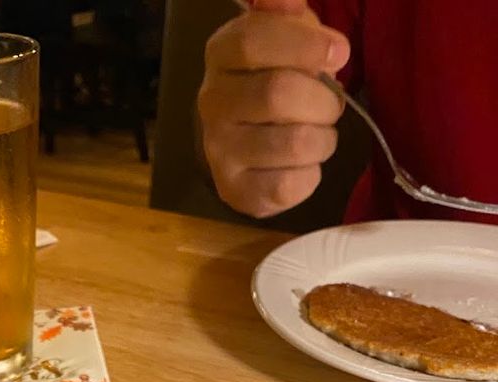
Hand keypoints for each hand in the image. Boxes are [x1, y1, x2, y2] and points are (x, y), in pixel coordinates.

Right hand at [198, 0, 350, 217]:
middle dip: (323, 99)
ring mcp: (220, 151)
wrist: (241, 150)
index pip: (253, 41)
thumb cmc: (271, 82)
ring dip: (323, 138)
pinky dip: (311, 174)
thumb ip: (288, 15)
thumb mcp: (281, 37)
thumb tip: (286, 0)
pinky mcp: (236, 191)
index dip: (304, 44)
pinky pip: (291, 185)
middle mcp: (213, 103)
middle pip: (278, 93)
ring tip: (316, 134)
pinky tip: (301, 165)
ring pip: (295, 143)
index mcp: (221, 55)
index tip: (340, 52)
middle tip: (330, 104)